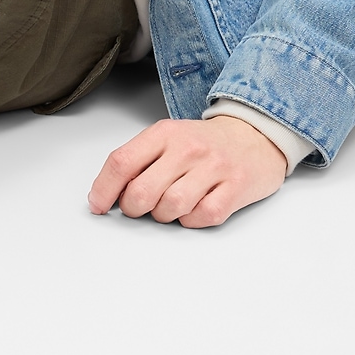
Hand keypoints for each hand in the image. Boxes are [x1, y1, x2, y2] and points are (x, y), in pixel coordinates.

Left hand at [87, 116, 285, 228]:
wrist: (255, 134)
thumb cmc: (204, 143)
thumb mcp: (168, 137)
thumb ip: (139, 160)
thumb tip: (107, 193)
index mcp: (164, 133)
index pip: (122, 162)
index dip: (104, 189)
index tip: (98, 205)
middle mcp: (188, 148)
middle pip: (142, 192)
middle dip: (134, 208)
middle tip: (142, 206)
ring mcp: (213, 168)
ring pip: (171, 208)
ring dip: (165, 215)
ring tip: (172, 204)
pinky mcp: (236, 188)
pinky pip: (202, 217)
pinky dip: (193, 220)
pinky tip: (196, 207)